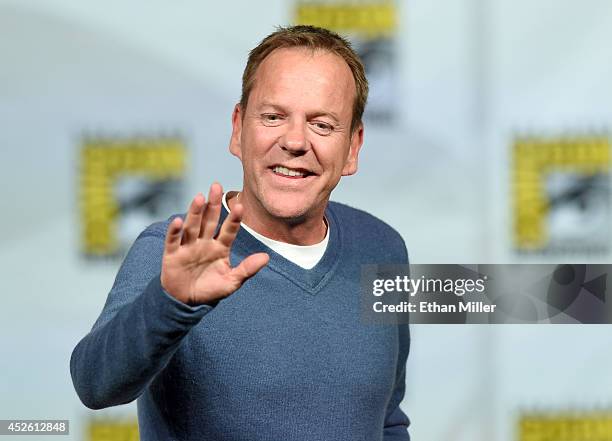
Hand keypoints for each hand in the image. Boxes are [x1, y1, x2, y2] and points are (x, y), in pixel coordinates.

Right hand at [160, 183, 268, 304]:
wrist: (187, 302)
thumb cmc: (210, 290)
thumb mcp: (231, 282)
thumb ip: (247, 269)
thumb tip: (266, 257)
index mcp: (220, 247)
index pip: (229, 230)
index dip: (234, 219)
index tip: (240, 206)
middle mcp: (204, 242)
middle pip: (209, 220)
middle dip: (213, 204)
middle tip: (217, 186)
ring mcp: (188, 247)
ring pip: (192, 226)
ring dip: (195, 212)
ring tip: (200, 197)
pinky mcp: (172, 254)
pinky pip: (173, 241)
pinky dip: (174, 231)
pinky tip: (178, 221)